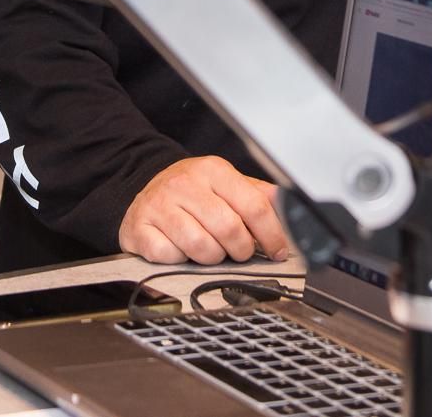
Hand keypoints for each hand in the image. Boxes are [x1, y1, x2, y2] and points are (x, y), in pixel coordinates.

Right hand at [118, 156, 290, 264]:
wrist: (146, 189)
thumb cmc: (193, 192)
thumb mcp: (227, 184)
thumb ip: (259, 195)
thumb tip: (291, 206)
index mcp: (213, 170)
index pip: (254, 206)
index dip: (272, 235)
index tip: (277, 250)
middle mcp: (185, 184)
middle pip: (230, 230)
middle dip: (241, 250)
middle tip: (239, 252)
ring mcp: (159, 205)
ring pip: (202, 247)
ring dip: (212, 258)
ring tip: (210, 250)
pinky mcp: (139, 227)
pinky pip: (170, 256)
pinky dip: (180, 260)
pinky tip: (181, 249)